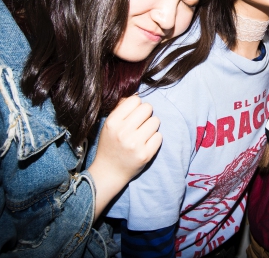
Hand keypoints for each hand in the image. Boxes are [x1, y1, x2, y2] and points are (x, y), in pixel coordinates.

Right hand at [88, 95, 161, 218]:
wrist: (109, 172)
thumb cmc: (111, 145)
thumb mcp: (109, 125)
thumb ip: (120, 109)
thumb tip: (137, 95)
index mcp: (112, 122)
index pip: (135, 100)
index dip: (136, 106)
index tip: (134, 115)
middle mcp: (123, 132)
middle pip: (148, 108)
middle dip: (146, 115)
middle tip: (140, 124)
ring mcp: (135, 144)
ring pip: (155, 121)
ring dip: (151, 127)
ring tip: (142, 135)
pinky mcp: (145, 154)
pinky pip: (159, 136)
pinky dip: (154, 139)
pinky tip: (146, 144)